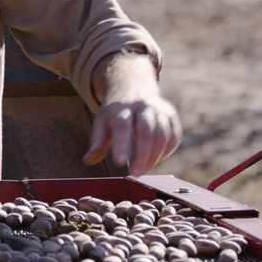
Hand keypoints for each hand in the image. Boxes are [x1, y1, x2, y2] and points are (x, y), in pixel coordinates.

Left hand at [83, 52, 181, 175]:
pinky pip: (174, 136)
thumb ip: (97, 142)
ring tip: (143, 170)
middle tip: (135, 174)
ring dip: (154, 157)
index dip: (121, 145)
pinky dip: (167, 150)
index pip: (121, 125)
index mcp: (120, 107)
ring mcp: (158, 108)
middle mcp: (141, 105)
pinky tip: (156, 158)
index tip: (119, 164)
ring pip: (162, 134)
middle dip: (142, 156)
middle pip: (145, 131)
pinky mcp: (170, 114)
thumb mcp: (102, 122)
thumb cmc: (115, 113)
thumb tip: (87, 160)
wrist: (132, 87)